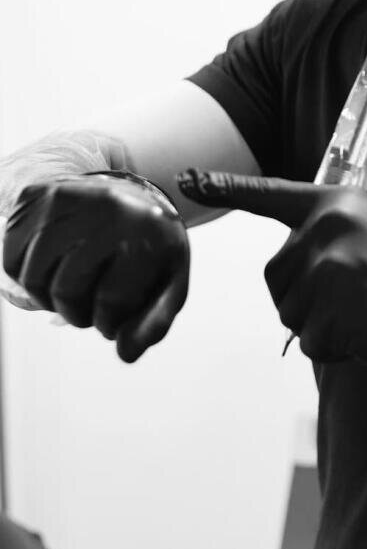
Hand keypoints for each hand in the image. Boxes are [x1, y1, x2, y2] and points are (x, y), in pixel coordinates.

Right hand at [3, 172, 189, 361]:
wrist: (130, 194)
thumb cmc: (148, 247)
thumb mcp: (169, 280)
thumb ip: (155, 321)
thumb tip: (126, 353)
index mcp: (148, 229)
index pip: (113, 300)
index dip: (111, 323)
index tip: (115, 318)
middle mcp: (108, 206)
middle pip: (68, 291)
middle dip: (78, 314)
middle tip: (91, 306)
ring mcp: (69, 197)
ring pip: (34, 279)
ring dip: (50, 299)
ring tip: (74, 287)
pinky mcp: (35, 197)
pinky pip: (11, 263)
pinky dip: (27, 278)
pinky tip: (55, 266)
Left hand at [176, 168, 366, 401]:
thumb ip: (330, 231)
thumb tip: (289, 256)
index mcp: (336, 203)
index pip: (271, 196)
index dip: (227, 187)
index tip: (187, 178)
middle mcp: (327, 227)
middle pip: (276, 276)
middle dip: (305, 298)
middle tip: (358, 297)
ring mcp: (328, 267)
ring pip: (289, 312)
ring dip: (321, 324)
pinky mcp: (331, 309)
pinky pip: (307, 341)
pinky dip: (333, 348)